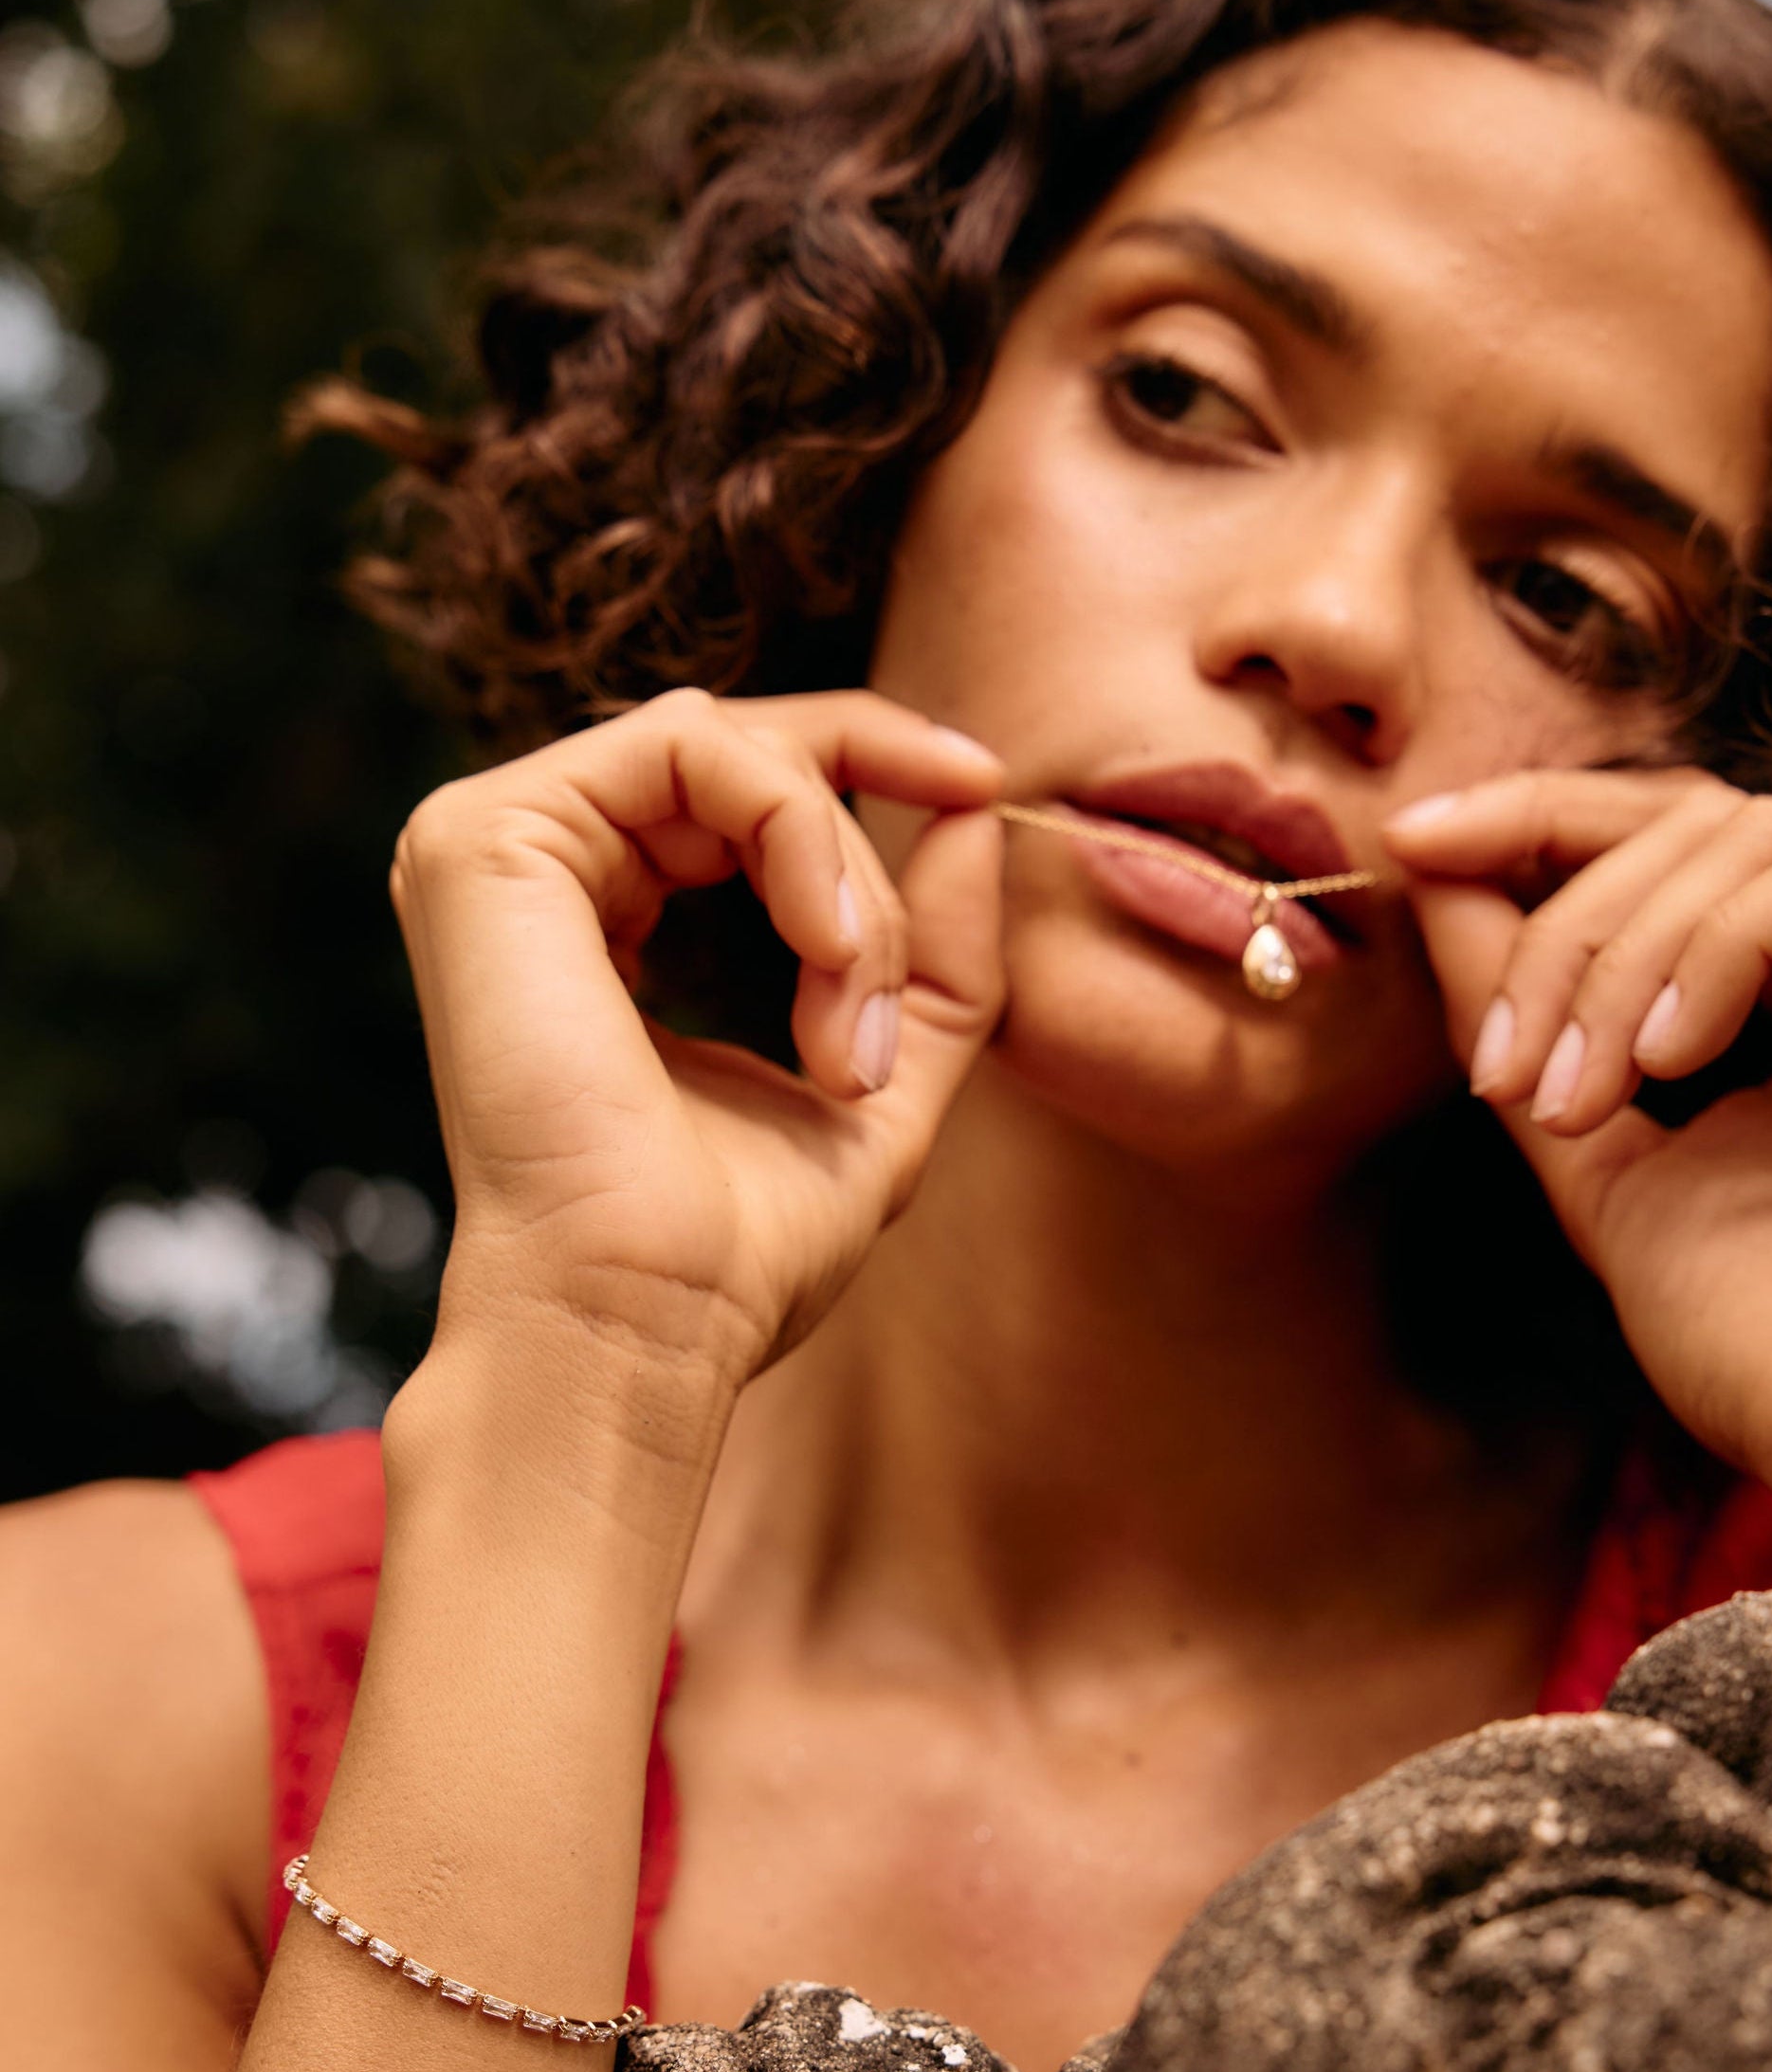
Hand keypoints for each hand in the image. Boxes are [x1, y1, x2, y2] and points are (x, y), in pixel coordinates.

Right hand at [390, 689, 1004, 1393]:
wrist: (644, 1325)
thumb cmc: (740, 1248)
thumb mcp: (881, 1075)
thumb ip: (934, 947)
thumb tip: (978, 806)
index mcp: (601, 917)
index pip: (744, 783)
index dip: (870, 755)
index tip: (984, 786)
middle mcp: (541, 870)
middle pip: (751, 753)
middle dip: (867, 867)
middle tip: (885, 1017)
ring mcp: (499, 846)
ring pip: (735, 749)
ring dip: (843, 878)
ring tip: (848, 1025)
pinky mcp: (486, 838)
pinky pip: (693, 747)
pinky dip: (798, 835)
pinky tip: (825, 956)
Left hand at [1385, 769, 1771, 1579]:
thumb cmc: (1761, 1344)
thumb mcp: (1593, 1160)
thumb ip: (1520, 1020)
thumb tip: (1432, 884)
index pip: (1660, 843)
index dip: (1535, 819)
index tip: (1413, 842)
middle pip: (1694, 830)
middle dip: (1566, 926)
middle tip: (1507, 1065)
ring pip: (1758, 843)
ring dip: (1627, 954)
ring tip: (1579, 1093)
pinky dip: (1731, 942)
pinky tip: (1669, 1052)